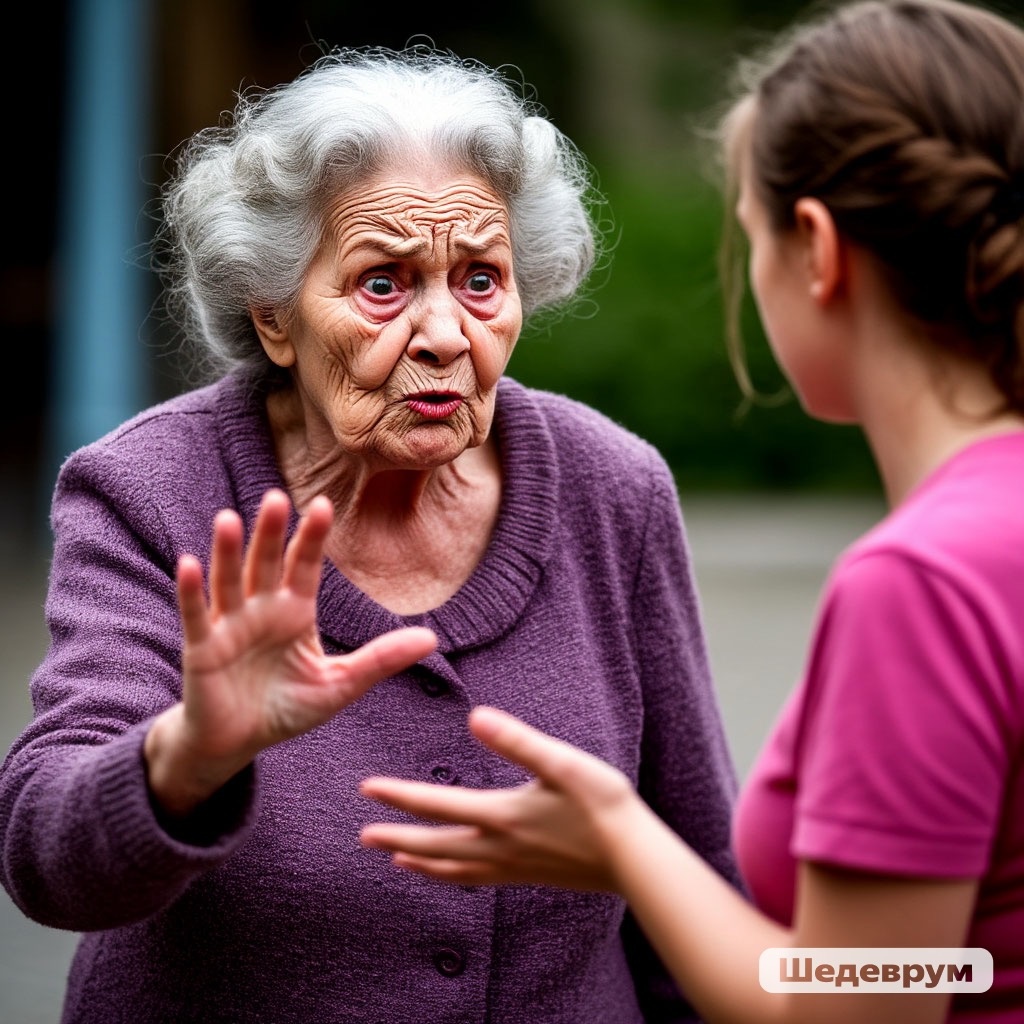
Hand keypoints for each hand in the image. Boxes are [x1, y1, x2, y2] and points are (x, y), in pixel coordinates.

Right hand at [145, 488, 436, 813]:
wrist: (237, 742)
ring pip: (229, 580)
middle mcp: (261, 609)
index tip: (324, 504)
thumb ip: (380, 660)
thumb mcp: (339, 685)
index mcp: (296, 611)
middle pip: (267, 563)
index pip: (305, 566)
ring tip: (228, 519)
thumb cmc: (287, 707)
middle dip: (271, 533)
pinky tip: (189, 564)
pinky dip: (191, 591)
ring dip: (228, 551)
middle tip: (277, 497)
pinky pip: (195, 616)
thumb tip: (432, 639)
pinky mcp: (201, 649)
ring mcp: (228, 625)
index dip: (312, 537)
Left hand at [359, 705, 644, 891]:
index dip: (399, 796)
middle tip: (363, 835)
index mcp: (502, 814)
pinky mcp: (528, 876)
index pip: (437, 805)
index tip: (367, 789)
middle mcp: (499, 845)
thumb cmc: (602, 806)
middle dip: (396, 837)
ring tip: (394, 860)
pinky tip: (451, 873)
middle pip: (434, 844)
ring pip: (451, 868)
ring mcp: (513, 866)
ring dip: (419, 862)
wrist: (634, 861)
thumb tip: (475, 717)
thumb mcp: (561, 762)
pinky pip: (476, 879)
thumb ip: (517, 740)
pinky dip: (450, 876)